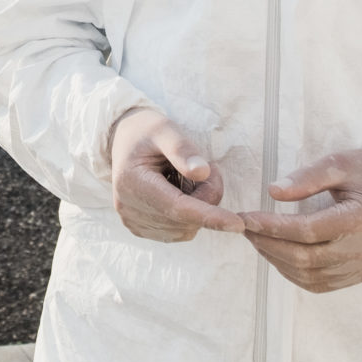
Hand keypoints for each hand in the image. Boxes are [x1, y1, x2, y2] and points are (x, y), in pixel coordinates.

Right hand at [110, 106, 243, 241]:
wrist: (123, 140)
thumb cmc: (146, 131)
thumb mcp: (165, 128)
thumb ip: (182, 149)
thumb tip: (203, 173)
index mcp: (132, 181)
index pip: (177, 207)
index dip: (209, 216)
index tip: (237, 223)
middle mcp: (128, 207)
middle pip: (184, 219)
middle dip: (207, 199)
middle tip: (209, 169)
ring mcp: (132, 221)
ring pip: (184, 229)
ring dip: (199, 209)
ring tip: (190, 178)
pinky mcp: (139, 228)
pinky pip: (177, 232)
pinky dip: (188, 218)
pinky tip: (180, 193)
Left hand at [240, 148, 361, 292]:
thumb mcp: (338, 163)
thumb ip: (306, 177)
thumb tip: (273, 192)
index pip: (308, 231)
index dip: (273, 227)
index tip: (246, 217)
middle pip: (306, 258)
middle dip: (268, 244)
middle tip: (246, 229)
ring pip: (310, 275)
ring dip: (277, 260)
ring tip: (257, 239)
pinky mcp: (360, 275)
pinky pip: (320, 283)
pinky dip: (293, 272)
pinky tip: (277, 254)